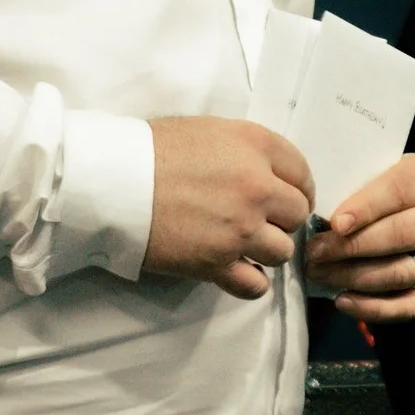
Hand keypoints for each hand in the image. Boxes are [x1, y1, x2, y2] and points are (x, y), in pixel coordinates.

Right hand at [142, 117, 314, 298]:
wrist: (112, 180)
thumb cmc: (152, 148)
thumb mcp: (209, 130)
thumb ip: (245, 150)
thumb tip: (262, 170)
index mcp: (256, 146)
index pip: (302, 172)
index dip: (299, 187)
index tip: (290, 198)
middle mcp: (257, 187)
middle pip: (297, 213)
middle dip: (282, 218)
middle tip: (261, 220)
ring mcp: (240, 228)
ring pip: (281, 251)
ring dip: (267, 250)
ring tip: (245, 245)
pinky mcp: (216, 262)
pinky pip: (255, 284)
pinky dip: (250, 281)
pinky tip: (237, 271)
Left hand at [304, 153, 414, 322]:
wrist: (406, 206)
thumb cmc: (378, 187)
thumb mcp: (371, 173)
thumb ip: (353, 189)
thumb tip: (324, 224)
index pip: (399, 192)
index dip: (366, 209)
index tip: (335, 224)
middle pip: (401, 235)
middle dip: (353, 247)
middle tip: (315, 252)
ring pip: (402, 273)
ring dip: (355, 277)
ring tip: (320, 273)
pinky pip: (408, 306)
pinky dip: (373, 308)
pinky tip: (342, 301)